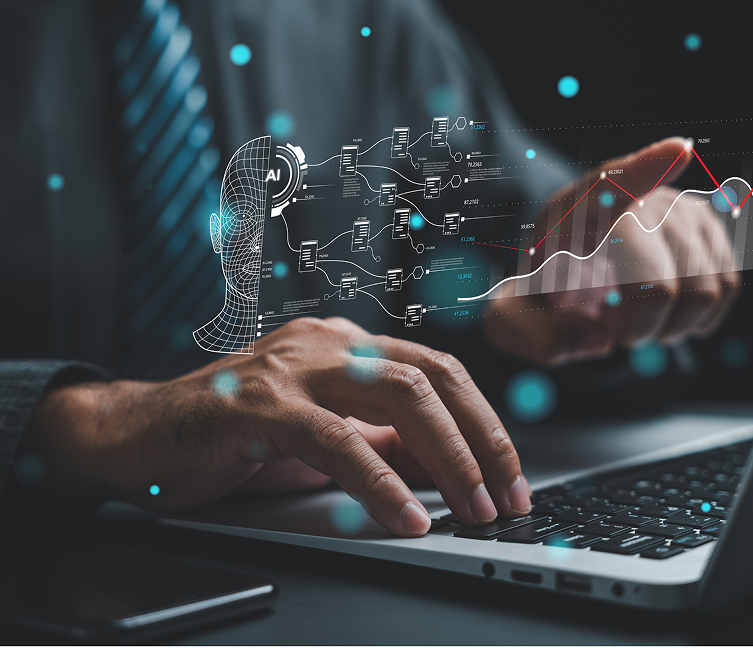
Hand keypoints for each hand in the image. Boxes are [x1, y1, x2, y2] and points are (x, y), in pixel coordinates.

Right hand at [21, 317, 532, 535]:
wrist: (135, 438)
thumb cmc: (231, 439)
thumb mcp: (324, 441)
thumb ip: (382, 443)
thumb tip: (448, 466)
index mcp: (347, 345)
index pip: (439, 371)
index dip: (484, 423)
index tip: (509, 476)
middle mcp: (327, 343)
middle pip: (432, 377)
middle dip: (481, 440)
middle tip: (505, 497)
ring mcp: (292, 367)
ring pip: (398, 396)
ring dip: (448, 458)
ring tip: (473, 508)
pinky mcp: (258, 403)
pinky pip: (336, 440)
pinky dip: (380, 484)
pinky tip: (407, 518)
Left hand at [484, 138, 738, 364]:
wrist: (573, 276)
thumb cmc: (543, 291)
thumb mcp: (512, 317)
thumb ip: (531, 335)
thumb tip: (597, 339)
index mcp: (575, 211)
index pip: (610, 185)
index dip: (645, 169)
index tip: (677, 150)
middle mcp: (636, 199)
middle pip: (658, 285)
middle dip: (637, 327)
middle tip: (611, 324)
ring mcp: (681, 210)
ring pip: (703, 291)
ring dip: (669, 327)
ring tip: (635, 314)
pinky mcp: (711, 231)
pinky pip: (726, 289)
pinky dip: (696, 318)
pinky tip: (665, 311)